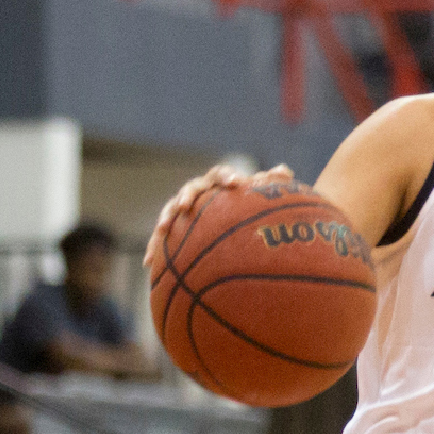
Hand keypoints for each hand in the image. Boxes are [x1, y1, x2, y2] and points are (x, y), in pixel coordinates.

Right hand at [143, 163, 294, 268]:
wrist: (224, 212)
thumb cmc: (244, 204)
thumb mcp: (258, 195)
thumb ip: (270, 182)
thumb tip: (285, 170)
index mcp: (218, 183)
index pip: (221, 176)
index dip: (227, 178)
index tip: (236, 183)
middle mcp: (197, 192)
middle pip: (190, 190)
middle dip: (187, 197)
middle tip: (185, 205)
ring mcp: (183, 208)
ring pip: (170, 211)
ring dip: (166, 219)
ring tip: (162, 229)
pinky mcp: (172, 227)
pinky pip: (161, 238)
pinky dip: (155, 249)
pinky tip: (148, 264)